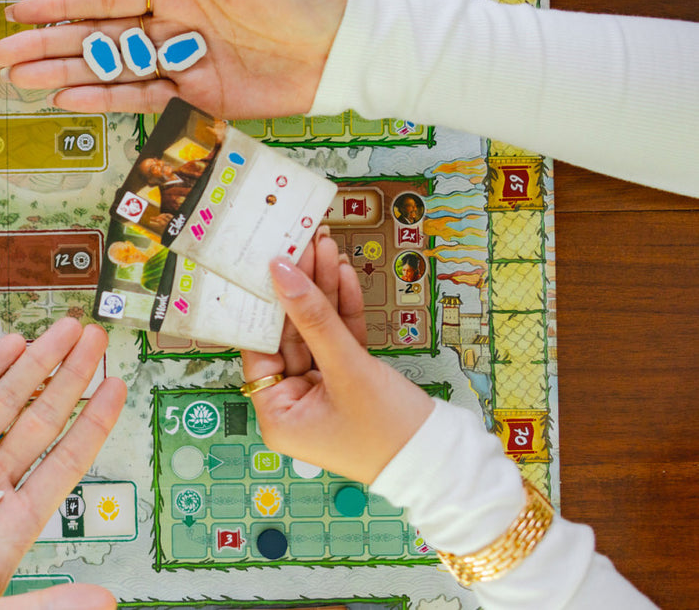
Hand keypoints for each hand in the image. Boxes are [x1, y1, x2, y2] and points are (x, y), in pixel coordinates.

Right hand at [0, 0, 348, 118]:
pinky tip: (71, 100)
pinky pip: (144, 99)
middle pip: (94, 38)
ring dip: (64, 76)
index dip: (60, 5)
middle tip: (0, 55)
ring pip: (109, 71)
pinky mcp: (200, 97)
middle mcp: (170, 27)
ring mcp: (182, 64)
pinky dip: (108, 100)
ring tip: (21, 81)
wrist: (345, 44)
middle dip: (46, 46)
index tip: (19, 10)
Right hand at [0, 319, 124, 609]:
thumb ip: (44, 609)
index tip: (119, 387)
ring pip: (2, 403)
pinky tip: (8, 347)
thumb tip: (106, 604)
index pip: (65, 462)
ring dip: (33, 365)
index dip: (93, 424)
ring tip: (65, 331)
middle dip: (69, 378)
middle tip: (96, 338)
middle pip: (39, 420)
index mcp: (8, 525)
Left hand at [239, 235, 433, 483]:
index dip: (266, 304)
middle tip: (302, 243)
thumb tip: (281, 272)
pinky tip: (342, 273)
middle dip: (301, 289)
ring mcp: (322, 393)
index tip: (271, 263)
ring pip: (316, 332)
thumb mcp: (347, 369)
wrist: (446, 463)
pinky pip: (339, 341)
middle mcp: (293, 405)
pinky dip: (344, 311)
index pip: (260, 347)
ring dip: (323, 291)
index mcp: (277, 415)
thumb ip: (314, 318)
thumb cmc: (389, 429)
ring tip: (325, 246)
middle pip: (289, 335)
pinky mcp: (349, 383)